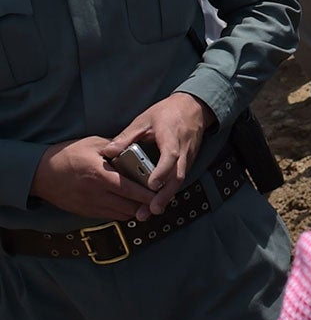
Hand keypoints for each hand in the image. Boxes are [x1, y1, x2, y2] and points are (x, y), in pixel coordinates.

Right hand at [28, 137, 155, 221]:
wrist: (40, 174)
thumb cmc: (68, 155)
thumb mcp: (93, 145)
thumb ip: (116, 148)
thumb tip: (137, 149)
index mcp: (99, 175)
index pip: (129, 188)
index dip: (147, 193)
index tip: (161, 192)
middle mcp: (95, 194)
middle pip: (129, 206)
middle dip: (146, 204)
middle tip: (160, 198)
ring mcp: (90, 205)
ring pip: (121, 214)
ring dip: (136, 210)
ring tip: (147, 202)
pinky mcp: (86, 212)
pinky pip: (110, 216)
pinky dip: (123, 212)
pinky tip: (130, 204)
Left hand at [110, 93, 209, 217]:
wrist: (194, 108)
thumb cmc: (168, 113)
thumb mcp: (144, 120)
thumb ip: (126, 137)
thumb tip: (108, 152)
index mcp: (172, 137)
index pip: (171, 156)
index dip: (162, 172)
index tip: (152, 185)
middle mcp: (183, 151)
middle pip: (178, 176)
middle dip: (165, 195)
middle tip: (151, 209)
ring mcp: (188, 158)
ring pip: (179, 181)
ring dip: (166, 197)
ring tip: (151, 211)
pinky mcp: (187, 163)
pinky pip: (179, 179)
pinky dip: (169, 191)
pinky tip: (157, 202)